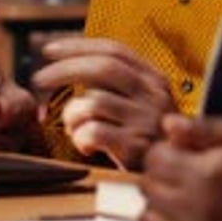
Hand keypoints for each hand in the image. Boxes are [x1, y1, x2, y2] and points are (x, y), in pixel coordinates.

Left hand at [33, 37, 175, 169]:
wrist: (182, 174)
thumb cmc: (151, 139)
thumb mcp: (144, 103)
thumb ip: (118, 85)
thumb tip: (69, 65)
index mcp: (154, 78)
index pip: (114, 50)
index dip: (79, 46)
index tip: (50, 49)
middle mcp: (153, 94)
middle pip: (102, 68)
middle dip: (64, 69)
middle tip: (39, 79)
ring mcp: (145, 120)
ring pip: (93, 102)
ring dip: (72, 115)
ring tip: (74, 128)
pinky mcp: (135, 147)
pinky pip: (92, 132)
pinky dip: (80, 138)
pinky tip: (86, 147)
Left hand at [141, 115, 221, 220]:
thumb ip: (203, 128)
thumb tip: (168, 123)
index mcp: (207, 174)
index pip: (155, 158)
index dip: (166, 149)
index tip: (181, 149)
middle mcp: (195, 207)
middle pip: (149, 185)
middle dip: (161, 173)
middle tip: (183, 169)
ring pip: (148, 215)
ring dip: (159, 201)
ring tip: (183, 193)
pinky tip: (181, 216)